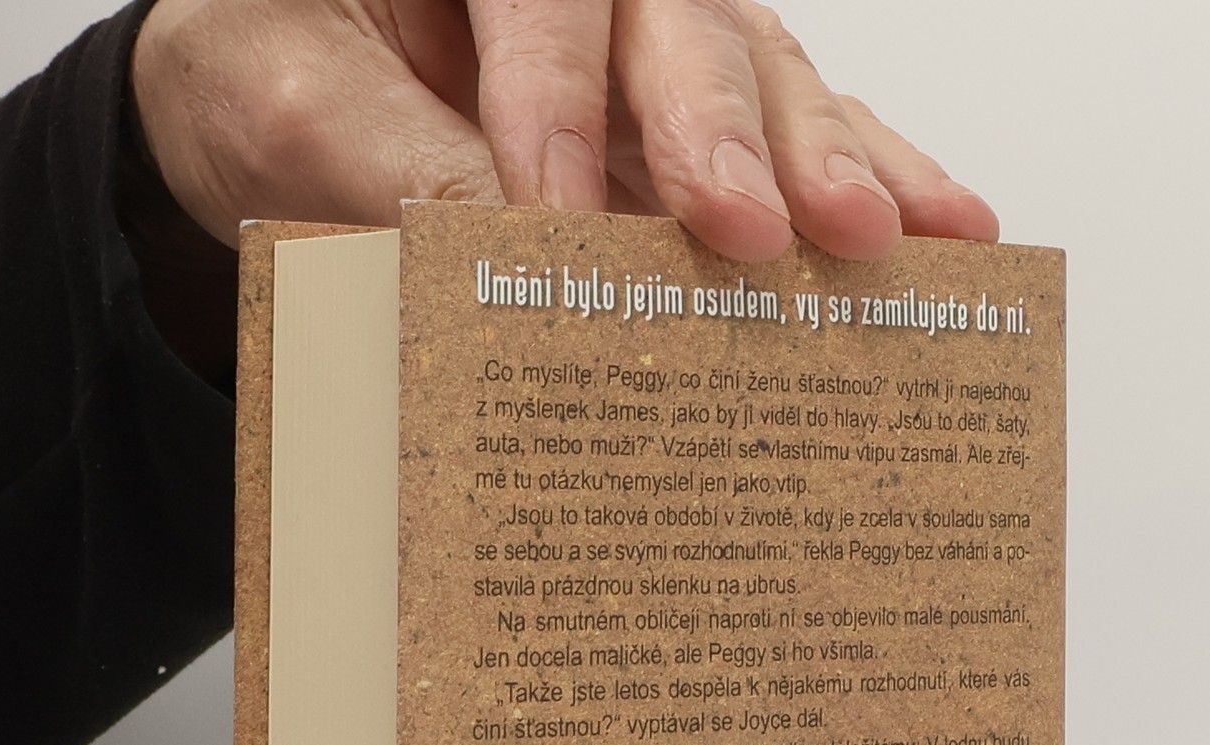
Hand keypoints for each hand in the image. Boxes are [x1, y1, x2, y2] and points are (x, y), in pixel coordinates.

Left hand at [131, 0, 997, 262]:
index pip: (543, 2)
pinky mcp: (695, 119)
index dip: (553, 110)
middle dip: (724, 132)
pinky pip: (793, 135)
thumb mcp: (290, 109)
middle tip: (756, 225)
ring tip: (886, 237)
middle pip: (685, 27)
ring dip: (827, 164)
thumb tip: (495, 255)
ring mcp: (657, 44)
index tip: (556, 221)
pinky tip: (943, 227)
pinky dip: (865, 178)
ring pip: (762, 78)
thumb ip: (388, 167)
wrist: (265, 96)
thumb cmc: (277, 72)